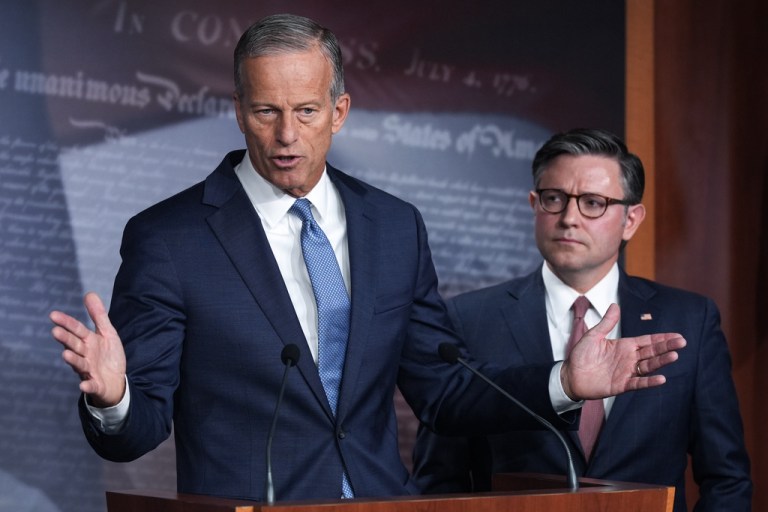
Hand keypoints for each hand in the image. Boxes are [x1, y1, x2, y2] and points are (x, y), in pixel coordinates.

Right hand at [50, 292, 125, 407]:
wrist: (116, 381)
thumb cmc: (108, 356)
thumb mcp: (107, 333)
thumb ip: (98, 315)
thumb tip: (89, 293)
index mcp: (88, 341)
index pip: (76, 329)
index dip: (66, 322)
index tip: (53, 315)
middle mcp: (85, 354)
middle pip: (74, 345)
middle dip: (65, 339)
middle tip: (55, 331)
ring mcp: (89, 370)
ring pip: (79, 364)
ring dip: (73, 360)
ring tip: (65, 355)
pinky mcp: (96, 384)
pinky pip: (91, 385)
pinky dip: (87, 385)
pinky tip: (83, 385)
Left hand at [561, 303, 685, 400]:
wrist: (570, 375)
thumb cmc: (581, 355)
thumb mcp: (593, 336)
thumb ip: (607, 323)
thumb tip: (615, 305)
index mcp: (624, 346)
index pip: (647, 341)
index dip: (662, 338)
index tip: (677, 335)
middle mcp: (629, 359)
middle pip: (652, 352)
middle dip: (667, 347)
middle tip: (682, 342)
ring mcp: (626, 372)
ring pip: (648, 366)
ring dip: (661, 361)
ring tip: (675, 356)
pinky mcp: (621, 385)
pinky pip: (638, 382)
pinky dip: (649, 381)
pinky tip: (661, 378)